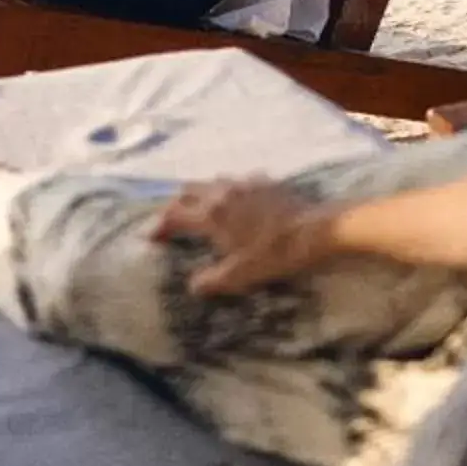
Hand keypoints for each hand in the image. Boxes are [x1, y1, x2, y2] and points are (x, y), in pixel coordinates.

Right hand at [155, 178, 336, 295]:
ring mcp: (243, 182)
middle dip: (176, 204)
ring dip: (201, 195)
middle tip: (175, 222)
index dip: (159, 225)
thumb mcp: (240, 275)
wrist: (315, 230)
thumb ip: (212, 280)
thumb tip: (192, 285)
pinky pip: (236, 181)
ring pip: (211, 182)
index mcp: (210, 215)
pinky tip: (238, 203)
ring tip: (203, 211)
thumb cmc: (274, 254)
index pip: (174, 215)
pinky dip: (228, 191)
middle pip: (187, 191)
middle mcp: (221, 192)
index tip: (151, 237)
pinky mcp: (263, 180)